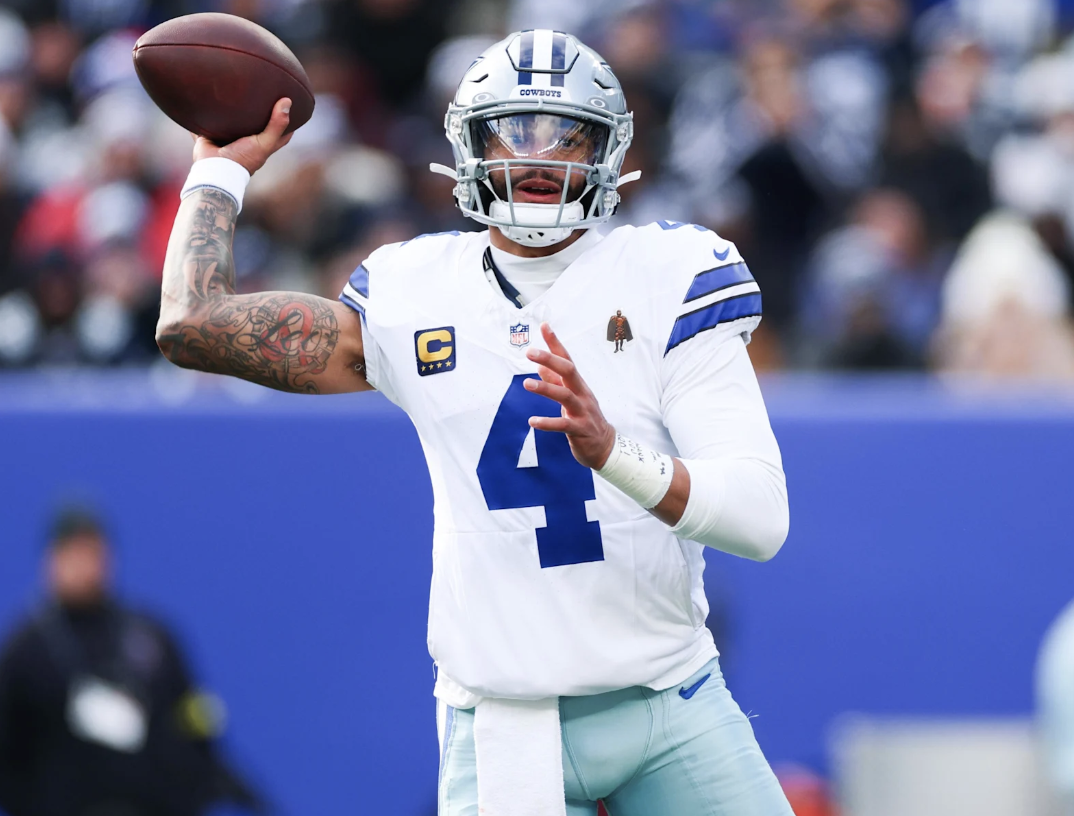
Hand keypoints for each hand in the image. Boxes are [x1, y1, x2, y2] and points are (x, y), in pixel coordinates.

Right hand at [192, 97, 293, 174]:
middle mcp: (246, 141)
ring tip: (237, 88)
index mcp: (261, 145)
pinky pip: (209, 121)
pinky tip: (208, 96)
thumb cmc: (242, 159)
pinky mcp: (211, 134)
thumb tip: (287, 101)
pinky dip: (208, 113)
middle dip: (259, 111)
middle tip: (263, 90)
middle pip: (256, 124)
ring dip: (234, 110)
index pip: (279, 132)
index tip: (290, 103)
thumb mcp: (264, 143)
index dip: (286, 120)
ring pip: (233, 121)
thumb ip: (276, 125)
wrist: (214, 168)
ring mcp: (228, 138)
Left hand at [524, 323, 615, 469]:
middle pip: (568, 371)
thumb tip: (540, 365)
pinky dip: (547, 423)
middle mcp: (582, 393)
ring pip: (565, 396)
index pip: (566, 359)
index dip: (555, 343)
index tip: (544, 326)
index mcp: (577, 384)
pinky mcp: (580, 429)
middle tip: (530, 352)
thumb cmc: (584, 419)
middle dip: (550, 359)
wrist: (604, 446)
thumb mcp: (570, 398)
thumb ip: (555, 382)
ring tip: (526, 383)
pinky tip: (532, 422)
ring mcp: (583, 411)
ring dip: (545, 388)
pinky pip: (563, 425)